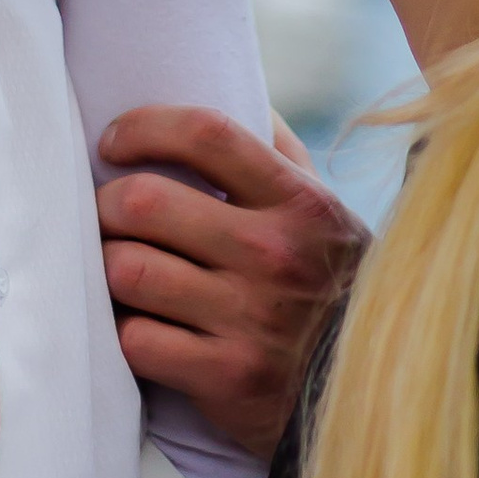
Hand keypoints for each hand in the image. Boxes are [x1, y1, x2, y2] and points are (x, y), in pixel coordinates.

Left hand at [97, 107, 365, 461]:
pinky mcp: (226, 376)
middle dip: (106, 207)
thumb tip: (234, 86)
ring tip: (122, 271)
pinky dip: (127, 332)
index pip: (205, 133)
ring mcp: (249, 318)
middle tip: (105, 218)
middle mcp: (273, 254)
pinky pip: (136, 340)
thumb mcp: (325, 212)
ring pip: (127, 271)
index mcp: (297, 202)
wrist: (373, 391)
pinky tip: (144, 327)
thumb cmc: (332, 286)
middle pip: (144, 201)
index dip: (144, 126)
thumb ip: (280, 152)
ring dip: (110, 269)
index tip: (113, 143)